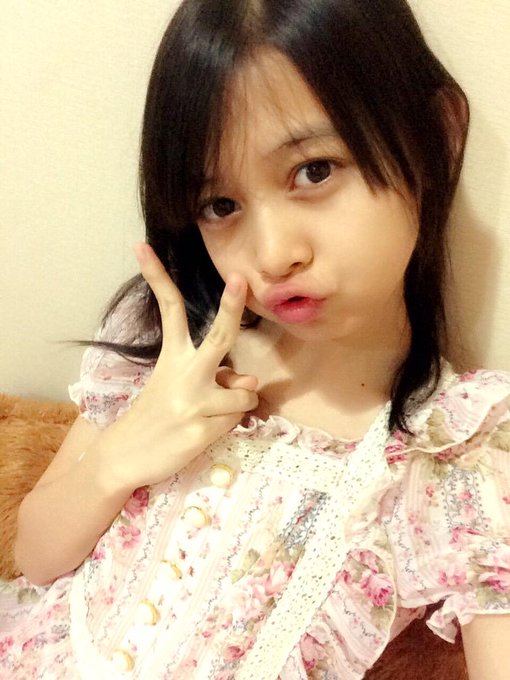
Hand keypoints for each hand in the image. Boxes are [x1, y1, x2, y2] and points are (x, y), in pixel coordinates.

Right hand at [96, 243, 257, 488]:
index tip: (144, 248)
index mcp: (171, 357)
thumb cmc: (156, 416)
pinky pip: (237, 418)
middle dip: (231, 306)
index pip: (169, 311)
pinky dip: (229, 424)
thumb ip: (216, 377)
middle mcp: (183, 374)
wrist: (127, 455)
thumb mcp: (180, 389)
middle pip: (219, 336)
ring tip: (209, 415)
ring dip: (236, 404)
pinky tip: (204, 430)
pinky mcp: (200, 429)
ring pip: (243, 392)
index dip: (158, 278)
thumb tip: (251, 383)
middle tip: (238, 279)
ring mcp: (192, 401)